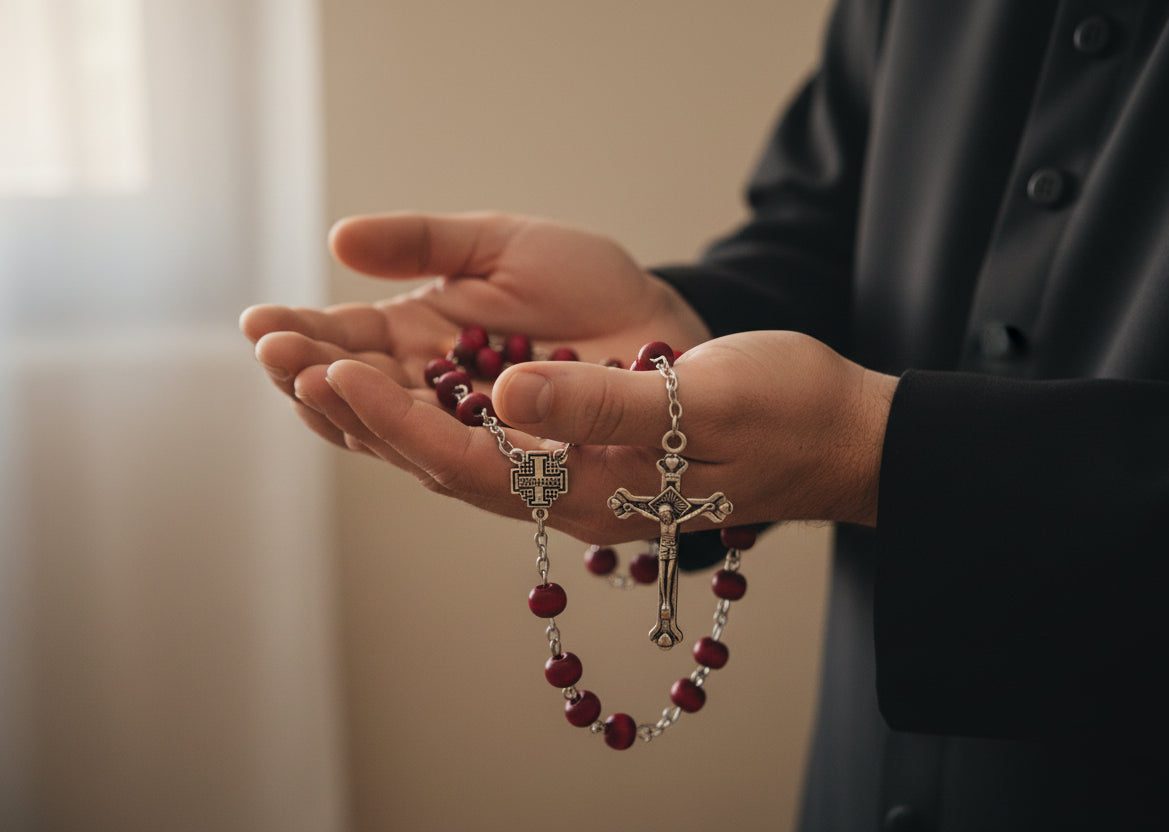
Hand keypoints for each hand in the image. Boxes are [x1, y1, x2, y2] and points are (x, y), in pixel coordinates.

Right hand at [240, 211, 710, 451]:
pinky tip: (390, 421)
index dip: (303, 338)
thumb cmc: (585, 282)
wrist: (660, 321)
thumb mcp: (500, 244)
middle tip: (276, 355)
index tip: (261, 324)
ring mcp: (472, 434)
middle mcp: (434, 395)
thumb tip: (338, 241)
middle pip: (358, 399)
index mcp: (419, 341)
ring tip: (316, 382)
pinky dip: (423, 443)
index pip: (347, 344)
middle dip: (313, 378)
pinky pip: (463, 461)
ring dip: (355, 414)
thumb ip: (424, 243)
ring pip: (399, 436)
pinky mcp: (517, 465)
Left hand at [314, 329, 896, 542]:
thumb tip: (507, 396)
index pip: (468, 463)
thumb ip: (603, 404)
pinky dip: (432, 408)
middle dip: (362, 417)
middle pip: (442, 465)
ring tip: (315, 363)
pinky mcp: (586, 452)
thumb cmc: (786, 412)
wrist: (838, 435)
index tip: (334, 368)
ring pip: (456, 454)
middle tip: (287, 357)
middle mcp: (572, 497)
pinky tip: (402, 376)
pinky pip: (488, 440)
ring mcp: (577, 480)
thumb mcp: (703, 396)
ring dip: (384, 414)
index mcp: (595, 491)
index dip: (394, 420)